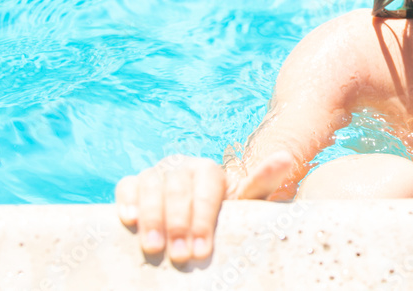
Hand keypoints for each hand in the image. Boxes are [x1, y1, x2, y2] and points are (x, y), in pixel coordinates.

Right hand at [115, 151, 294, 263]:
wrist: (200, 217)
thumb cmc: (225, 213)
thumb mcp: (246, 201)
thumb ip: (263, 181)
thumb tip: (286, 158)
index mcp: (209, 170)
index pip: (206, 190)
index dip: (204, 220)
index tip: (203, 250)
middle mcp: (182, 165)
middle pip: (177, 189)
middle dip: (179, 224)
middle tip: (181, 256)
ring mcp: (157, 173)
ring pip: (151, 185)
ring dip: (152, 217)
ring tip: (154, 248)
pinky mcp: (135, 183)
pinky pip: (126, 186)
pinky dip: (126, 200)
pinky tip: (129, 221)